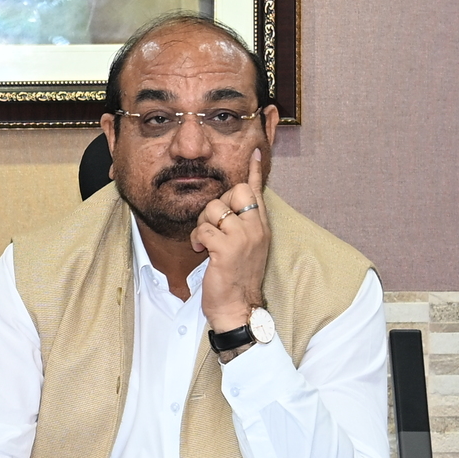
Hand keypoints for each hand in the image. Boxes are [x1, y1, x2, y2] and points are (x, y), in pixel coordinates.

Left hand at [194, 143, 271, 333]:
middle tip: (213, 225)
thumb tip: (230, 205)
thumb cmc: (237, 278)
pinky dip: (197, 239)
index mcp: (261, 226)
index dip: (254, 170)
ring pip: (215, 208)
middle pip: (235, 191)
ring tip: (205, 242)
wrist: (239, 307)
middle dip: (216, 204)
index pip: (258, 191)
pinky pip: (204, 229)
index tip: (252, 151)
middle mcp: (256, 228)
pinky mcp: (227, 249)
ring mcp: (243, 238)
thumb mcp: (246, 246)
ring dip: (203, 224)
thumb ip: (242, 224)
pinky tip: (200, 251)